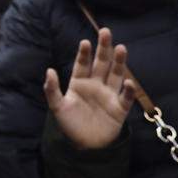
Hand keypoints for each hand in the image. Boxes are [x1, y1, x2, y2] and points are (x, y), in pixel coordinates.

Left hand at [44, 28, 135, 150]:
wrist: (84, 145)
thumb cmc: (69, 124)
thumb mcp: (57, 107)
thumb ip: (52, 90)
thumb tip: (49, 70)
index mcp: (79, 83)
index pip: (82, 64)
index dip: (84, 53)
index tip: (85, 42)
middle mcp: (96, 86)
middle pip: (101, 64)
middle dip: (104, 48)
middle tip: (105, 32)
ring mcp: (109, 95)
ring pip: (116, 75)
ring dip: (119, 63)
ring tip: (121, 48)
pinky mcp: (120, 109)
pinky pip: (125, 98)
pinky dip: (128, 90)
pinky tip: (128, 82)